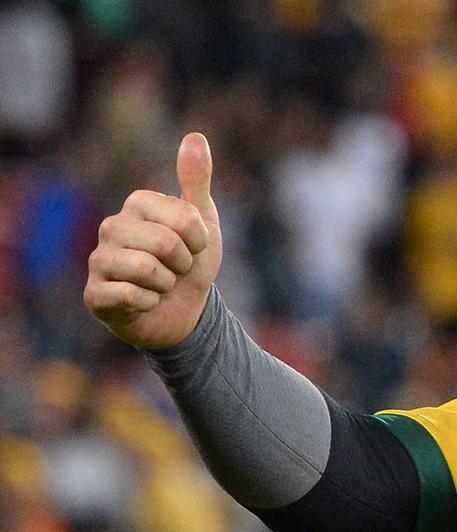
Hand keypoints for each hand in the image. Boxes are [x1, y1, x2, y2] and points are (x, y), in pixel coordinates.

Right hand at [84, 132, 223, 349]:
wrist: (186, 312)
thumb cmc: (191, 264)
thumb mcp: (203, 221)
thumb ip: (196, 180)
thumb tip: (195, 136)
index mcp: (136, 204)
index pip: (182, 218)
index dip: (198, 240)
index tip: (194, 247)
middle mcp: (111, 227)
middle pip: (164, 243)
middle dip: (183, 264)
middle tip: (176, 269)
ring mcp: (98, 261)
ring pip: (145, 269)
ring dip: (166, 285)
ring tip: (161, 285)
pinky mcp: (94, 295)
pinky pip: (129, 296)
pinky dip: (149, 304)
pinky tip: (145, 303)